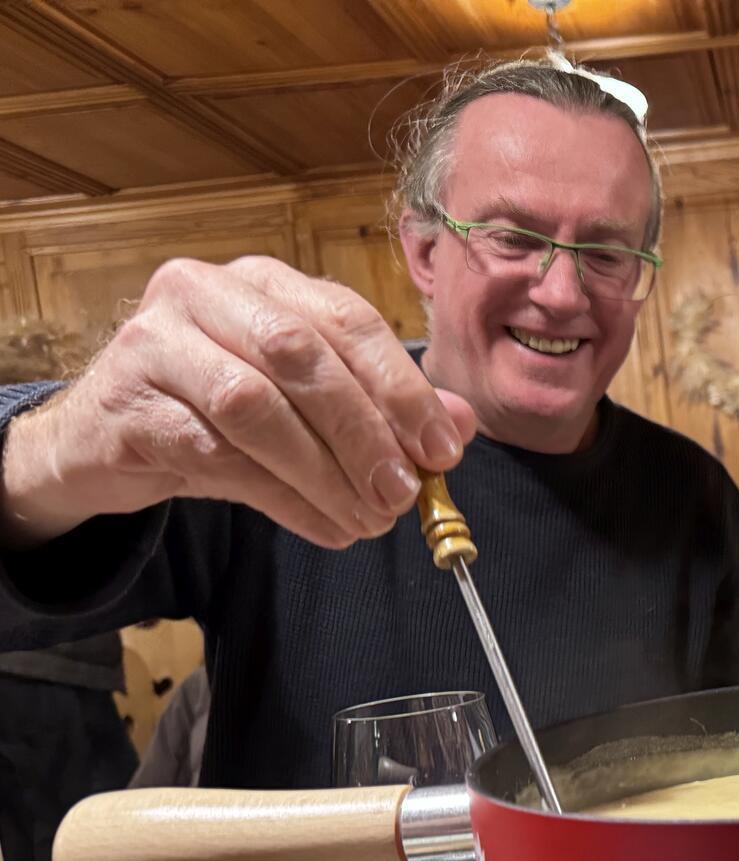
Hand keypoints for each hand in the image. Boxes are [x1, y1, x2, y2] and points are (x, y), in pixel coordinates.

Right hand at [0, 255, 475, 549]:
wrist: (102, 443)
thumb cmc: (217, 414)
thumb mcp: (306, 405)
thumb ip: (384, 405)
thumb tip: (461, 424)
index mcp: (263, 281)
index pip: (347, 318)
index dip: (401, 386)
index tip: (442, 450)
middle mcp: (204, 293)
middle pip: (300, 354)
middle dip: (364, 432)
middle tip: (402, 495)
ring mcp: (156, 344)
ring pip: (256, 407)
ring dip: (325, 473)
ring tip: (368, 521)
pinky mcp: (127, 406)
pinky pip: (217, 456)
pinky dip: (284, 500)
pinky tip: (324, 527)